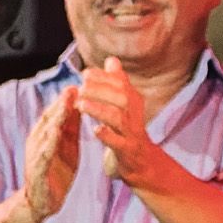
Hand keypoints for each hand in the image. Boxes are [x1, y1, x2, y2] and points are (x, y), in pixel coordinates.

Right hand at [10, 92, 81, 222]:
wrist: (42, 202)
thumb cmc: (56, 171)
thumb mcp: (68, 146)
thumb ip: (71, 126)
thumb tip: (79, 103)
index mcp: (46, 134)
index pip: (55, 112)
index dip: (66, 98)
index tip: (80, 84)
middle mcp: (38, 141)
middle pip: (49, 118)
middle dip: (61, 103)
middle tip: (73, 88)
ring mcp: (36, 155)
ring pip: (45, 133)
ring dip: (55, 119)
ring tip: (65, 106)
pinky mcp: (38, 170)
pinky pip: (43, 155)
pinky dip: (49, 143)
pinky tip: (56, 134)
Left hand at [74, 59, 159, 183]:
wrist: (142, 162)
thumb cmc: (128, 130)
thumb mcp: (125, 105)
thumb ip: (118, 82)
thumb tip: (112, 60)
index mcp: (133, 100)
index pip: (120, 83)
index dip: (103, 77)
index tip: (85, 74)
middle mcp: (135, 114)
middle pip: (121, 98)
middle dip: (100, 90)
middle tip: (80, 89)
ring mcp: (132, 133)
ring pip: (118, 118)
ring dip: (100, 110)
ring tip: (81, 105)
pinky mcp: (127, 152)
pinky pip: (119, 143)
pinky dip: (108, 136)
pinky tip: (95, 130)